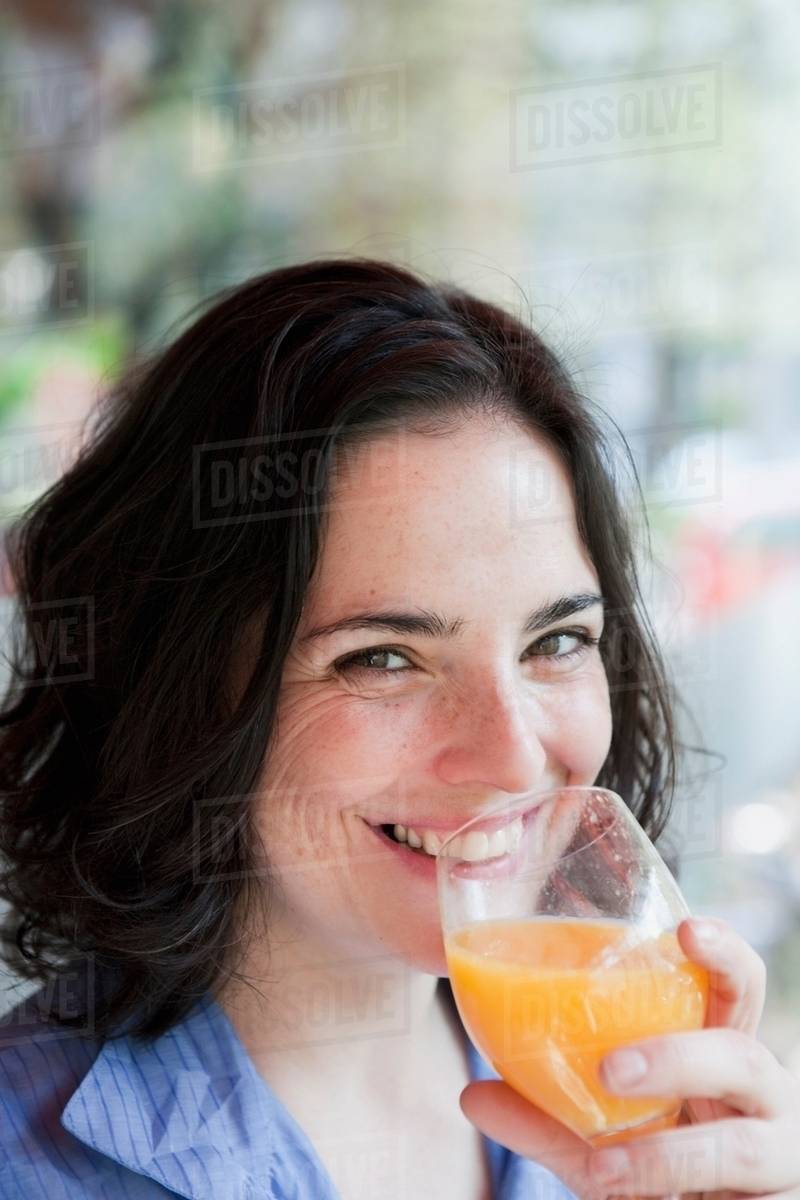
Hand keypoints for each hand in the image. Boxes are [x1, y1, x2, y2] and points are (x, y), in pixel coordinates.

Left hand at [459, 917, 799, 1198]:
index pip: (740, 988)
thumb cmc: (666, 1166)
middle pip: (745, 1058)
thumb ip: (547, 1115)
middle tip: (611, 1069)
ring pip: (740, 1148)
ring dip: (667, 1158)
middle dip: (680, 1059)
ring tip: (604, 1170)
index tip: (686, 928)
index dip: (724, 955)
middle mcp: (761, 1099)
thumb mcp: (605, 1136)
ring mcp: (776, 1160)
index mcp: (724, 1053)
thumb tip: (472, 1093)